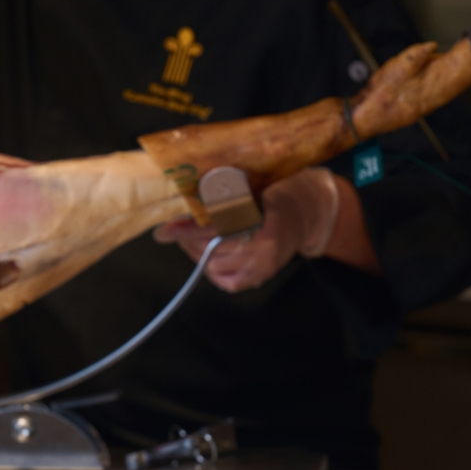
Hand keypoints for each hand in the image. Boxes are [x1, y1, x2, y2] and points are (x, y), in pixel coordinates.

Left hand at [153, 167, 341, 292]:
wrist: (306, 215)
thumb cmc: (276, 196)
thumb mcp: (252, 189)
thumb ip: (222, 197)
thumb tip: (185, 201)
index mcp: (263, 222)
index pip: (215, 229)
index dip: (186, 230)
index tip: (164, 231)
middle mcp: (263, 251)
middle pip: (210, 250)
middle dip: (188, 240)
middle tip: (174, 230)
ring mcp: (261, 268)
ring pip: (213, 266)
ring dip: (197, 252)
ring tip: (192, 238)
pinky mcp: (257, 279)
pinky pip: (224, 280)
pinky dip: (212, 268)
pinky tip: (209, 254)